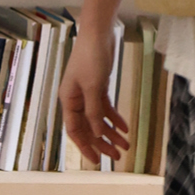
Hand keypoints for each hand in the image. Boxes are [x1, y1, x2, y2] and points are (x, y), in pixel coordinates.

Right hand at [60, 24, 127, 164]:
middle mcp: (75, 100)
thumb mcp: (93, 87)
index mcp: (68, 101)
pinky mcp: (98, 87)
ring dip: (111, 133)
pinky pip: (105, 108)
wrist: (99, 34)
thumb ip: (94, 112)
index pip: (75, 131)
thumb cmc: (92, 58)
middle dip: (102, 143)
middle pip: (88, 128)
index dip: (85, 147)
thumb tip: (96, 133)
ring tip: (125, 145)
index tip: (96, 161)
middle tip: (117, 156)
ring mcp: (87, 94)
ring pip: (98, 120)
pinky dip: (114, 118)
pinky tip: (125, 128)